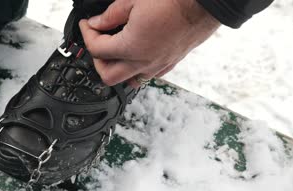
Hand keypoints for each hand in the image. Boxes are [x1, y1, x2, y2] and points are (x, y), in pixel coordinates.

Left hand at [79, 0, 219, 86]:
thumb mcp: (134, 0)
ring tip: (115, 50)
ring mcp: (157, 65)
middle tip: (97, 42)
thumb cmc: (175, 0)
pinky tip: (135, 54)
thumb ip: (111, 15)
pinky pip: (147, 75)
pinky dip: (135, 68)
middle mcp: (143, 61)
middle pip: (108, 76)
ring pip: (128, 80)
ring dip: (116, 68)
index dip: (87, 35)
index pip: (97, 49)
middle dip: (97, 60)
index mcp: (132, 46)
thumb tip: (97, 23)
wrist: (205, 4)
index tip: (87, 25)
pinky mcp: (169, 63)